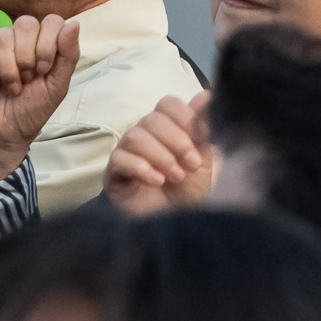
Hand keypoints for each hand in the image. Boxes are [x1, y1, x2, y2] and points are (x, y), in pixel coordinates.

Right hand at [0, 14, 81, 188]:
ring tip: (11, 87)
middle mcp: (17, 37)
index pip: (51, 20)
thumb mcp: (57, 86)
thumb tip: (74, 22)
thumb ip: (68, 55)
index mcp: (41, 41)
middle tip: (27, 79)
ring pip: (3, 36)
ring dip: (10, 70)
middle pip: (26, 23)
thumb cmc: (32, 109)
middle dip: (28, 57)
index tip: (43, 70)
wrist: (6, 133)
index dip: (48, 44)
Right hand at [103, 93, 211, 215]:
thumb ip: (204, 126)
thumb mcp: (205, 159)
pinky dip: (141, 167)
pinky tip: (157, 181)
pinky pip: (120, 158)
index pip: (168, 104)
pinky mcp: (113, 173)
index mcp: (167, 128)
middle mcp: (145, 135)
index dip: (185, 117)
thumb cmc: (191, 191)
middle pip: (152, 119)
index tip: (203, 136)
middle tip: (191, 165)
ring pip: (134, 136)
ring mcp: (126, 153)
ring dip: (160, 156)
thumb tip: (207, 95)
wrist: (178, 225)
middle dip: (175, 141)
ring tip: (176, 176)